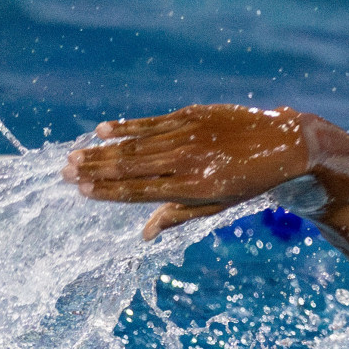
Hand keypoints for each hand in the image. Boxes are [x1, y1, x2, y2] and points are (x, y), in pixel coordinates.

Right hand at [64, 104, 313, 239]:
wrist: (284, 144)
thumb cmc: (250, 182)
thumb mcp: (219, 206)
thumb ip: (179, 215)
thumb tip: (144, 234)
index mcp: (193, 188)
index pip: (140, 191)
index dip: (107, 191)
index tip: (80, 190)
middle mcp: (188, 160)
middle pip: (131, 166)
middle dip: (95, 169)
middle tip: (63, 172)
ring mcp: (189, 134)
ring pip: (137, 143)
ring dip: (103, 150)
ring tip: (75, 154)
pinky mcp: (192, 114)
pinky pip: (153, 122)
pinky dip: (127, 126)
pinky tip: (103, 130)